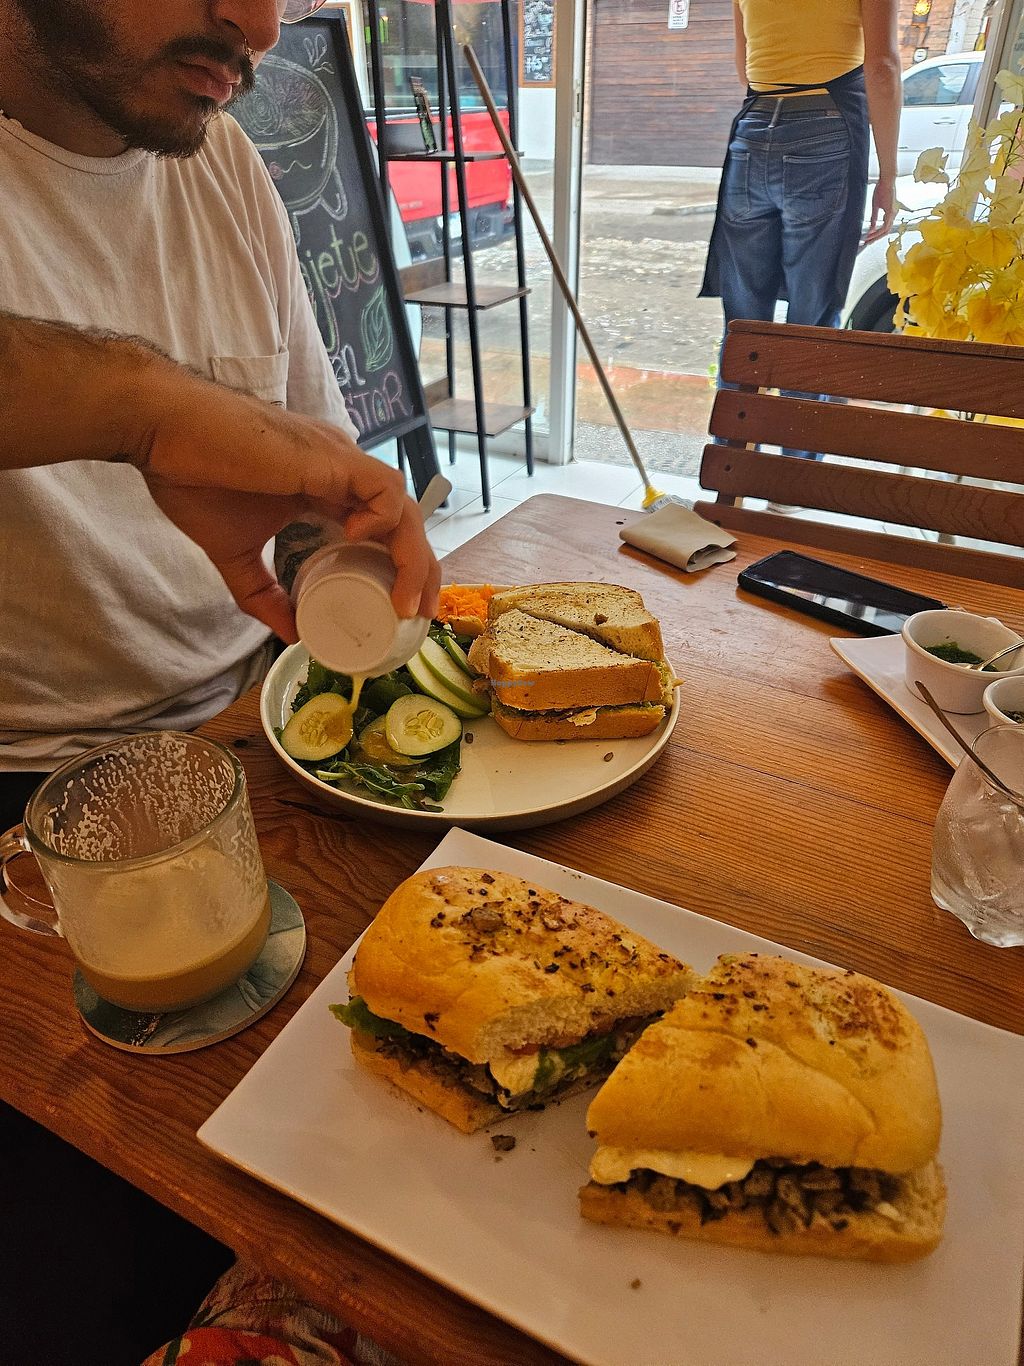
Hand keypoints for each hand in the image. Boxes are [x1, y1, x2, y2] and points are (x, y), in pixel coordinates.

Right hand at [137, 366, 440, 641]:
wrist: (161, 432)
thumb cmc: (194, 478)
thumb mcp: (234, 554)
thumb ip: (262, 594)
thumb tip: (290, 635)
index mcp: (328, 490)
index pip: (385, 529)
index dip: (403, 568)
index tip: (401, 610)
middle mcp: (343, 473)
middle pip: (406, 521)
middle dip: (421, 570)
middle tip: (416, 615)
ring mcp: (340, 461)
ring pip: (404, 508)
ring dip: (413, 557)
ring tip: (401, 600)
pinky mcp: (330, 458)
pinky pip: (384, 487)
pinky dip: (383, 519)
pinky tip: (357, 543)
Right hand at [863, 175, 895, 243]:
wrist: (886, 180)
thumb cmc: (882, 189)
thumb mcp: (876, 206)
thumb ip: (874, 218)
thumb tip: (872, 227)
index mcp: (890, 213)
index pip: (884, 228)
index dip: (876, 235)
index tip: (868, 238)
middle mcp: (893, 214)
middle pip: (885, 232)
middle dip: (875, 238)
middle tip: (867, 243)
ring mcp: (893, 213)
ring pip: (885, 230)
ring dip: (876, 236)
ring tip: (868, 240)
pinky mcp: (890, 211)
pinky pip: (885, 226)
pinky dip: (877, 231)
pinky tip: (871, 233)